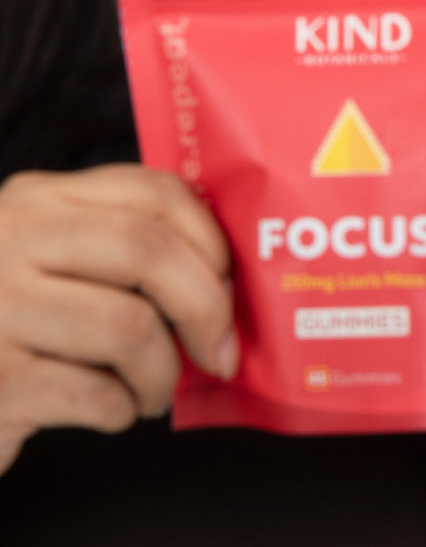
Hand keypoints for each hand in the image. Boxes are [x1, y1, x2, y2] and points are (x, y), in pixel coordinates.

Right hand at [0, 165, 235, 474]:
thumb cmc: (10, 322)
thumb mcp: (54, 259)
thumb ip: (123, 246)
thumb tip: (226, 278)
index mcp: (41, 199)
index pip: (154, 191)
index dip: (211, 239)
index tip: (229, 282)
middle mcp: (12, 238)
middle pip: (150, 251)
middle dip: (207, 307)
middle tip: (221, 350)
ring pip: (130, 326)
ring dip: (163, 372)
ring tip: (154, 390)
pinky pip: (95, 393)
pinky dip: (123, 410)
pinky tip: (112, 410)